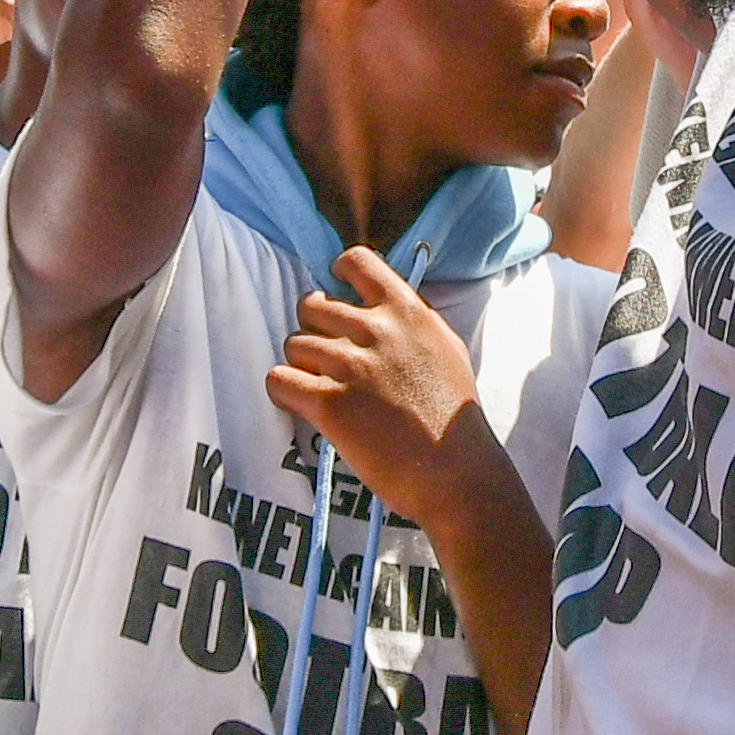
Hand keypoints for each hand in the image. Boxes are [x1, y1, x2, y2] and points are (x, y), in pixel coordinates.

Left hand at [268, 249, 503, 527]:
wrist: (456, 474)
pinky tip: (302, 404)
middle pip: (312, 306)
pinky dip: (283, 391)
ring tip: (323, 389)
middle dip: (314, 330)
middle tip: (329, 360)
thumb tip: (382, 304)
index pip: (357, 260)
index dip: (337, 277)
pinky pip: (278, 379)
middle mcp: (377, 331)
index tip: (337, 297)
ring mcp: (351, 366)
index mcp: (408, 311)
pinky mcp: (329, 403)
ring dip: (302, 365)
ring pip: (293, 344)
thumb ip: (412, 320)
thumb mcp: (446, 348)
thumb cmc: (455, 417)